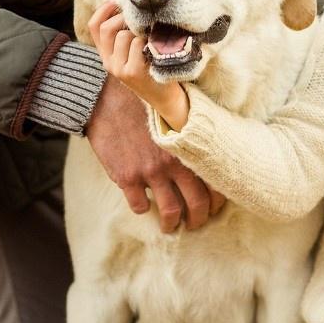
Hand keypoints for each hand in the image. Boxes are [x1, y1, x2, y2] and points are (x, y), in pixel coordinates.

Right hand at [85, 78, 224, 231]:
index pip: (213, 181)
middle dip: (198, 219)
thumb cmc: (143, 101)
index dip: (217, 199)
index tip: (214, 205)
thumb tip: (207, 149)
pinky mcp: (126, 177)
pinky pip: (140, 206)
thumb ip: (189, 134)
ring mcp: (149, 172)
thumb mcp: (173, 113)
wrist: (106, 96)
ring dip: (172, 223)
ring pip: (170, 211)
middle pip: (196, 203)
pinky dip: (143, 208)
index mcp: (189, 146)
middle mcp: (173, 162)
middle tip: (195, 223)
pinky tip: (142, 204)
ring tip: (170, 226)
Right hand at [89, 0, 188, 128]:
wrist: (162, 96)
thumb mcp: (131, 51)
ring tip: (150, 38)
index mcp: (106, 54)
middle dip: (123, 17)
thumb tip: (124, 4)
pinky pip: (136, 44)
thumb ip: (124, 33)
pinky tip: (154, 48)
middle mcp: (108, 62)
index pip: (94, 27)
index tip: (116, 1)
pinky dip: (147, 41)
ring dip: (139, 32)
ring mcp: (118, 69)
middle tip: (139, 18)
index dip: (103, 10)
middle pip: (107, 28)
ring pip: (124, 35)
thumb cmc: (150, 66)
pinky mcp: (132, 72)